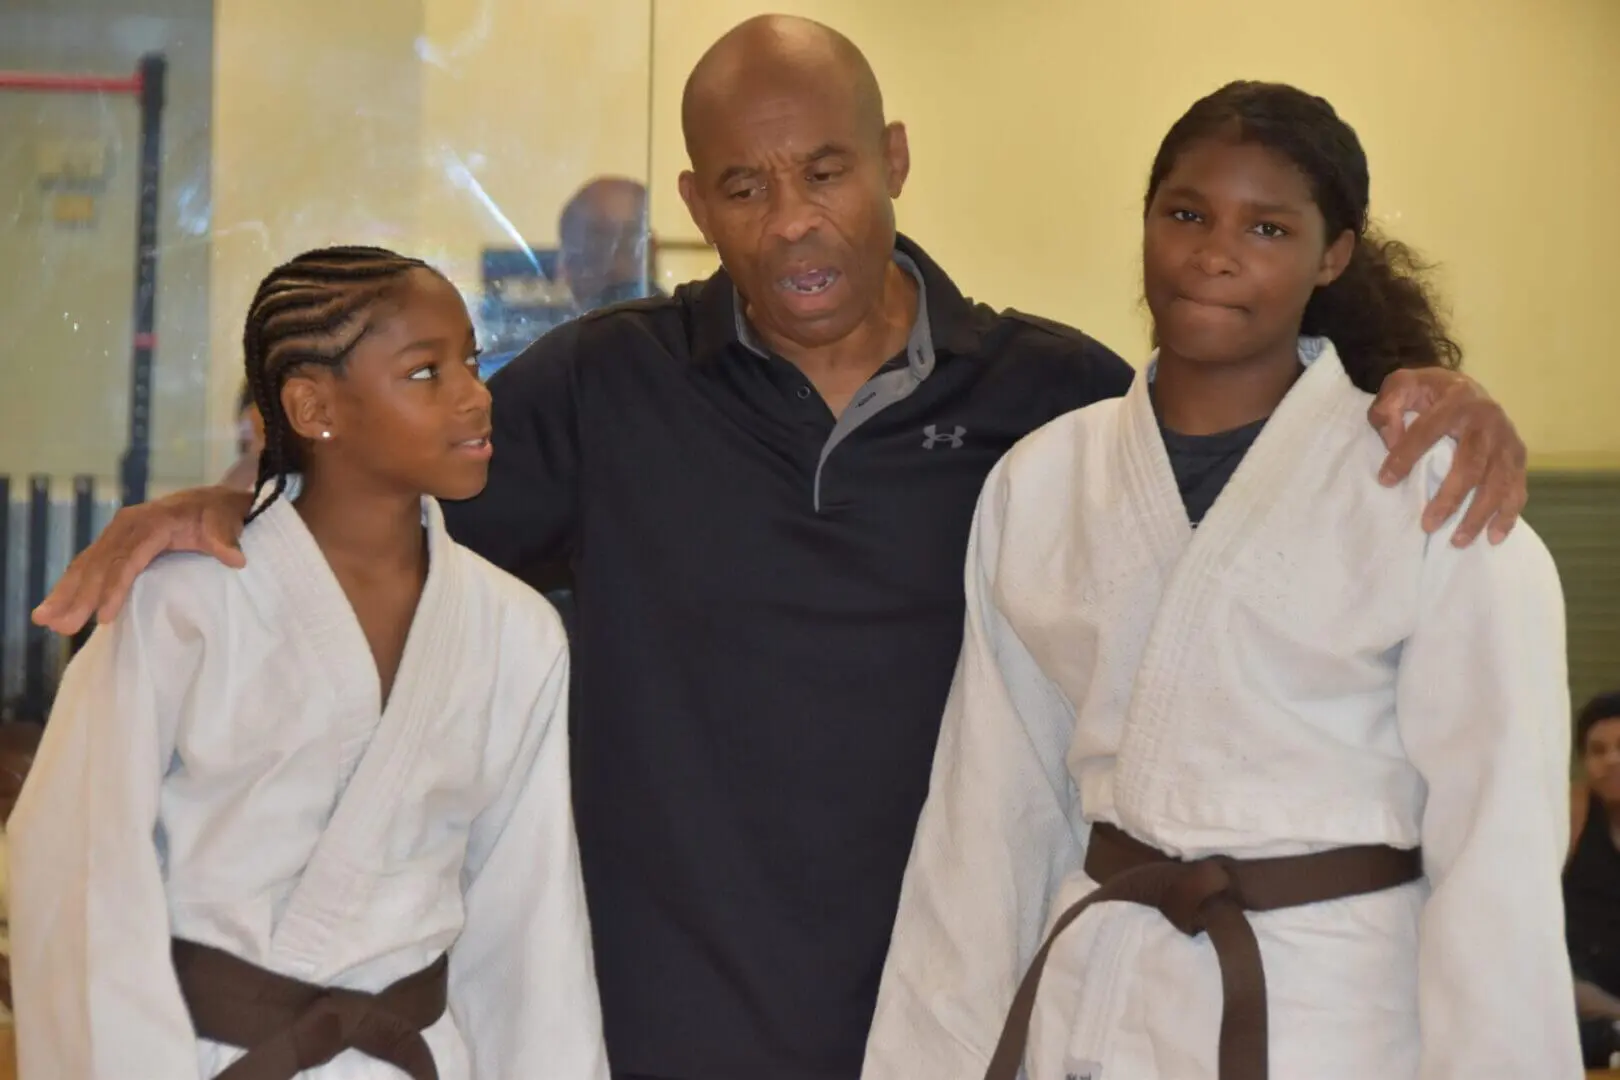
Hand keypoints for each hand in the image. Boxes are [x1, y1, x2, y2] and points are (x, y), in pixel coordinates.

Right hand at [31, 486, 253, 633]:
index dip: (114, 589)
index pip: (128, 560)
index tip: (104, 617)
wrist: (214, 499)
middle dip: (78, 597)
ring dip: (66, 593)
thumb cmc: (221, 513)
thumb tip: (235, 558)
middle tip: (60, 625)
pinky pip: (90, 564)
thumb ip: (226, 538)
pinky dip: (72, 584)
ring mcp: (119, 532)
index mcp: (152, 522)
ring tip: (46, 620)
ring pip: (87, 564)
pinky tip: (57, 606)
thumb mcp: (228, 520)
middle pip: (100, 564)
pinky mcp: (116, 541)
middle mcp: (128, 525)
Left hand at [1367, 367, 1526, 546]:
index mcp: (1456, 401)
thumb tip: (1391, 438)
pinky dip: (1508, 514)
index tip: (1385, 481)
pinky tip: (1494, 537)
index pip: (1427, 431)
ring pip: (1498, 482)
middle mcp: (1487, 420)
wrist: (1463, 386)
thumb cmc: (1426, 393)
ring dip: (1479, 514)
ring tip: (1457, 541)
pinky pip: (1517, 488)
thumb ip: (1388, 406)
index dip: (1406, 456)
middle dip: (1450, 498)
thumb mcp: (1401, 386)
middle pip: (1471, 464)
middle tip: (1427, 525)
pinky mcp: (1518, 455)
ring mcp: (1507, 439)